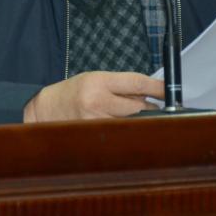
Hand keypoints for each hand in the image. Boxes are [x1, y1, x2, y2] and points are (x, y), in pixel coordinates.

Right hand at [23, 71, 163, 122]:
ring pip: (131, 123)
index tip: (169, 91)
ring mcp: (95, 122)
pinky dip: (126, 132)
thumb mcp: (96, 78)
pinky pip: (118, 136)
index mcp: (99, 82)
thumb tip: (151, 94)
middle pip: (138, 107)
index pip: (136, 83)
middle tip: (154, 107)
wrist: (46, 108)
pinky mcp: (93, 136)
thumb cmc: (73, 91)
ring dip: (139, 121)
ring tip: (135, 118)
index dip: (157, 87)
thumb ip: (121, 86)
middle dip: (150, 108)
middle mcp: (98, 101)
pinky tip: (124, 130)